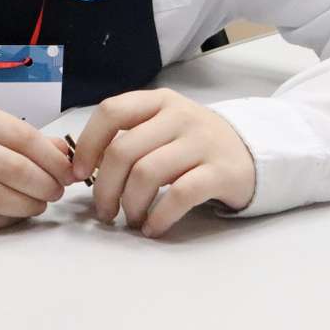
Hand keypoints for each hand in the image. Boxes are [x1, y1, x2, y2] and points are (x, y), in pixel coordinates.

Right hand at [0, 103, 73, 230]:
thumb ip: (24, 137)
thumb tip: (63, 152)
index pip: (20, 136)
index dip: (51, 158)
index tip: (68, 172)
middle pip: (9, 168)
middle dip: (42, 184)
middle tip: (56, 191)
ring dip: (25, 204)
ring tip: (39, 205)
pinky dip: (1, 221)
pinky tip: (14, 216)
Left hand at [69, 88, 255, 237]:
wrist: (251, 153)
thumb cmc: (194, 144)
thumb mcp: (163, 125)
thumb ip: (129, 135)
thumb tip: (82, 165)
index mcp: (159, 102)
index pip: (111, 111)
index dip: (88, 144)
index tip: (78, 174)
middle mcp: (179, 116)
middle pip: (123, 151)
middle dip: (104, 188)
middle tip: (105, 211)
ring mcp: (202, 142)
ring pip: (147, 174)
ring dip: (130, 205)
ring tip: (132, 220)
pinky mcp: (221, 171)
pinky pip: (179, 195)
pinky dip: (159, 217)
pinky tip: (153, 227)